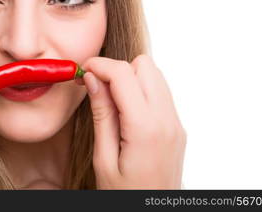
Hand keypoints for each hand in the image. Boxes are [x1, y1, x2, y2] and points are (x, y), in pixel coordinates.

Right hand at [77, 54, 186, 188]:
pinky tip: (125, 110)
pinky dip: (141, 91)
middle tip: (96, 85)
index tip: (84, 70)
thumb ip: (101, 114)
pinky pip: (161, 93)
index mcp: (145, 128)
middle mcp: (167, 120)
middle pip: (145, 65)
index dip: (100, 65)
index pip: (124, 74)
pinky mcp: (177, 128)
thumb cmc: (125, 196)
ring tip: (110, 100)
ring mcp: (175, 123)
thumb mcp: (104, 159)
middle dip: (117, 69)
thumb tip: (94, 79)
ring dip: (130, 78)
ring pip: (155, 75)